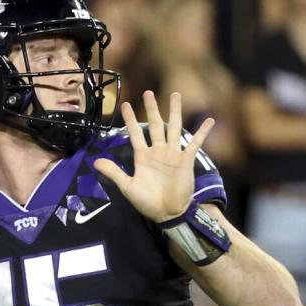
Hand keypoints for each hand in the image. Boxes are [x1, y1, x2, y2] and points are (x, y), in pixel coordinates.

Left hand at [93, 91, 213, 221]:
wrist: (167, 213)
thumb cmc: (147, 202)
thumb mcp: (128, 187)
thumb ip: (114, 173)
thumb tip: (95, 162)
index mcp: (143, 156)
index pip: (136, 133)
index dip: (131, 120)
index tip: (126, 105)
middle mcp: (158, 151)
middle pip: (155, 125)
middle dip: (152, 109)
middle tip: (148, 92)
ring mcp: (172, 154)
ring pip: (174, 128)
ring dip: (175, 112)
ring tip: (176, 95)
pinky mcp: (186, 160)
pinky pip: (195, 144)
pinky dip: (202, 133)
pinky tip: (210, 121)